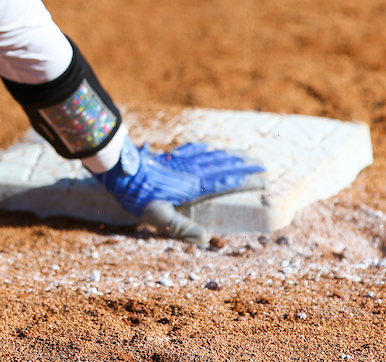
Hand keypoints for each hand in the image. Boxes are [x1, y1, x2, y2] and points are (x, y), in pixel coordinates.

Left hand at [93, 138, 266, 244]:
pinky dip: (206, 148)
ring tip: (244, 154)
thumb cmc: (139, 196)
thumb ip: (182, 228)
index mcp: (195, 185)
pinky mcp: (171, 156)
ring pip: (212, 154)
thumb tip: (205, 238)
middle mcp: (192, 170)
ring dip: (230, 154)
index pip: (228, 181)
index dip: (247, 180)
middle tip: (263, 165)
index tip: (265, 180)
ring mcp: (182, 160)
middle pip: (224, 164)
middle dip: (245, 164)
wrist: (120, 169)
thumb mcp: (160, 217)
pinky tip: (210, 147)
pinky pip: (194, 149)